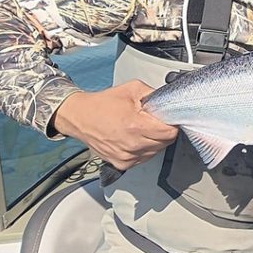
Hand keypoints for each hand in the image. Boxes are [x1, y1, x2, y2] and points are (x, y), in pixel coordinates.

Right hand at [52, 80, 178, 169]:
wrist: (79, 117)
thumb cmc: (102, 104)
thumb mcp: (132, 89)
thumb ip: (154, 94)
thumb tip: (169, 100)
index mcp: (135, 126)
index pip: (170, 132)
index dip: (172, 123)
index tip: (168, 118)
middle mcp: (131, 144)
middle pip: (165, 142)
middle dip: (164, 131)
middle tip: (154, 121)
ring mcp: (126, 157)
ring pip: (156, 151)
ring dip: (155, 141)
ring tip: (143, 129)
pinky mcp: (122, 164)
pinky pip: (144, 158)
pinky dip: (145, 149)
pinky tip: (136, 138)